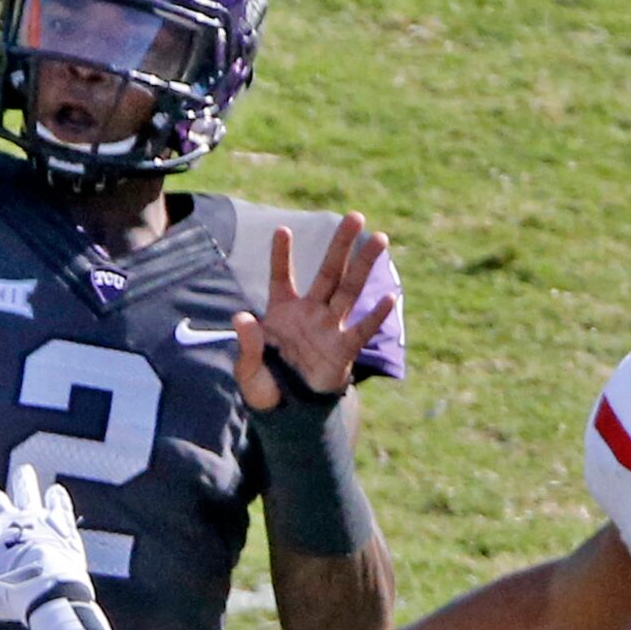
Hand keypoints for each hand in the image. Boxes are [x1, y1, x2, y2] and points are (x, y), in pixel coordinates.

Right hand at [0, 464, 96, 624]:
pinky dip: (56, 497)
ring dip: (22, 481)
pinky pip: (57, 502)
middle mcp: (4, 520)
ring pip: (23, 488)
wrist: (46, 589)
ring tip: (23, 472)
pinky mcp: (57, 519)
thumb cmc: (10, 595)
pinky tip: (56, 491)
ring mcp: (32, 517)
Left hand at [234, 213, 397, 410]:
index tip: (281, 229)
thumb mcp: (248, 369)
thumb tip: (242, 318)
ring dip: (363, 265)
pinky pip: (360, 330)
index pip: (281, 277)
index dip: (281, 256)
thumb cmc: (265, 386)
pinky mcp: (343, 350)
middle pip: (328, 273)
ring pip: (349, 290)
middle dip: (341, 246)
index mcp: (282, 313)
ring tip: (380, 238)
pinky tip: (388, 298)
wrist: (288, 412)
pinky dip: (373, 316)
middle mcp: (310, 313)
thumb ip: (247, 343)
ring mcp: (329, 328)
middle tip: (355, 217)